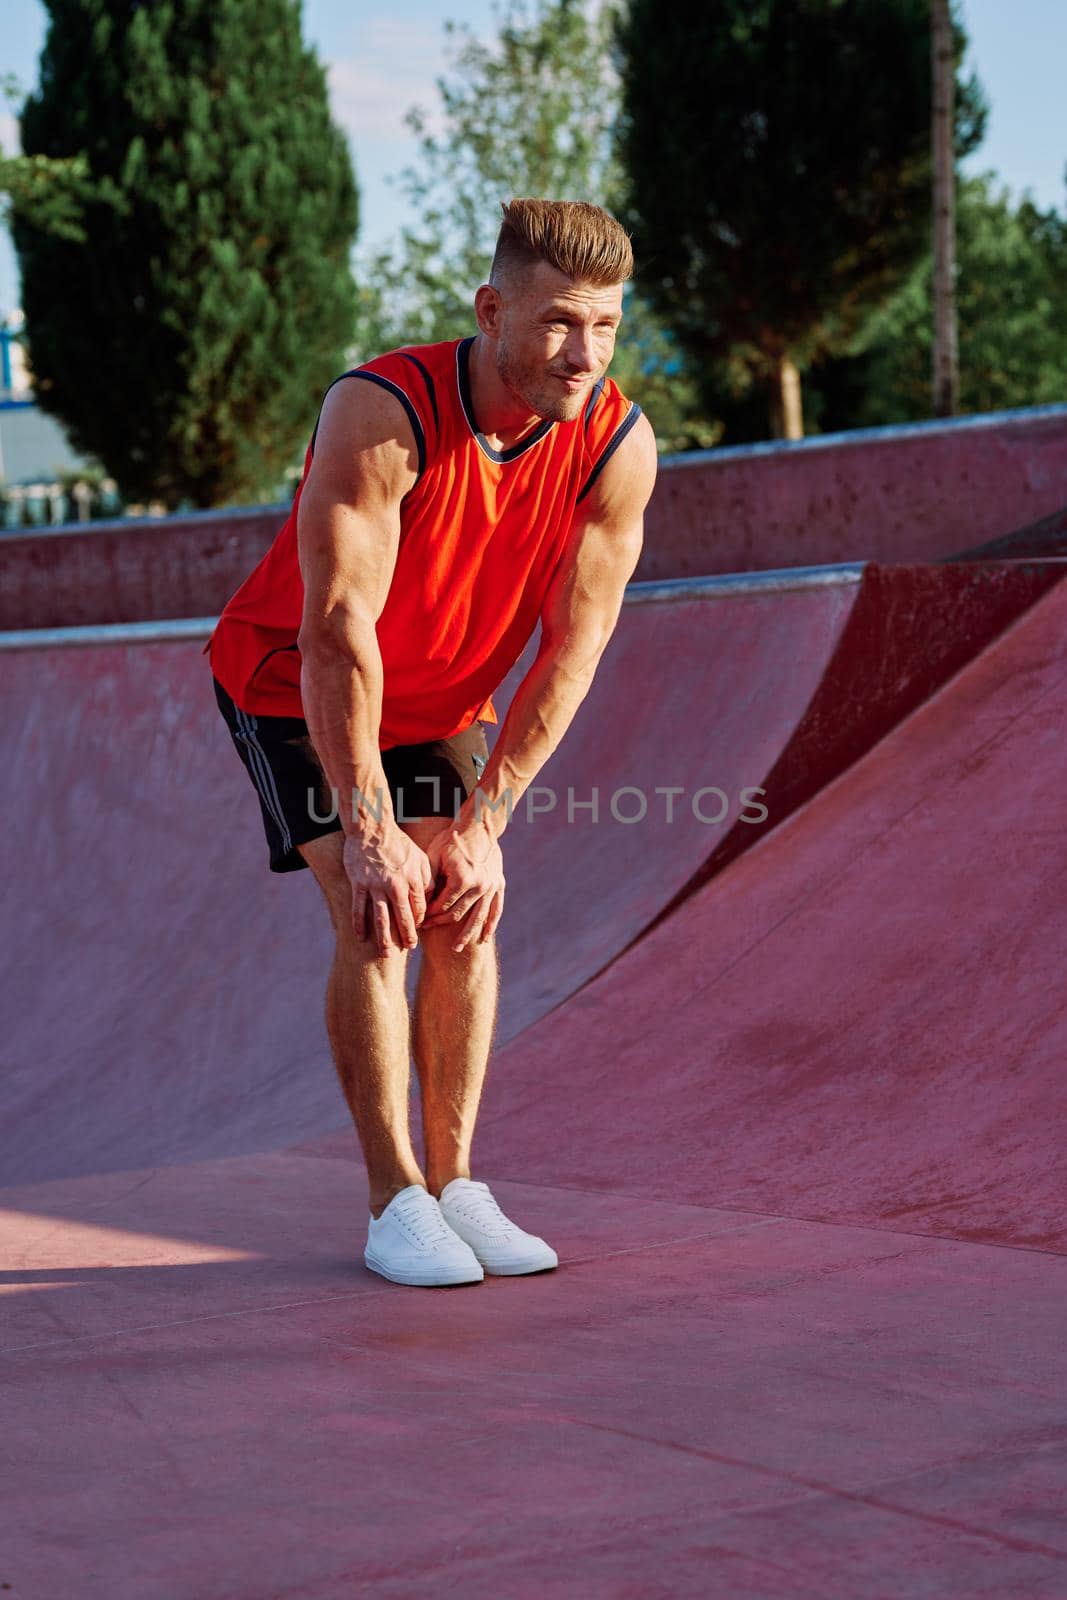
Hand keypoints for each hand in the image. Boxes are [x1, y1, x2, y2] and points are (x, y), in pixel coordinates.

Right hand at [343, 826, 433, 955]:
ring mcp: (376, 885)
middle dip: (407, 936)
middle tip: (408, 949)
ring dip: (384, 939)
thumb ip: (426, 878)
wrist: (372, 828)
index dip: (419, 922)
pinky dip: (359, 925)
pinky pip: (359, 908)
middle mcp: (396, 884)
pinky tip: (360, 938)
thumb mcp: (420, 857)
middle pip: (403, 917)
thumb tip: (429, 900)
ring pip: (381, 918)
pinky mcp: (359, 883)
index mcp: (413, 878)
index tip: (416, 931)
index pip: (419, 908)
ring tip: (386, 954)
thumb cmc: (398, 843)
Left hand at [421, 820, 504, 950]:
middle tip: (429, 930)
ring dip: (467, 934)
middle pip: (458, 914)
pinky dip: (490, 924)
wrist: (478, 825)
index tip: (419, 920)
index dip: (429, 915)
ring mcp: (491, 886)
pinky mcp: (499, 884)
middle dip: (441, 923)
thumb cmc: (451, 839)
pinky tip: (484, 938)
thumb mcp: (434, 856)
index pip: (442, 906)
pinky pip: (496, 909)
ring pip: (478, 917)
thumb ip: (428, 881)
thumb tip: (420, 904)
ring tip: (458, 949)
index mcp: (461, 879)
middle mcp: (479, 886)